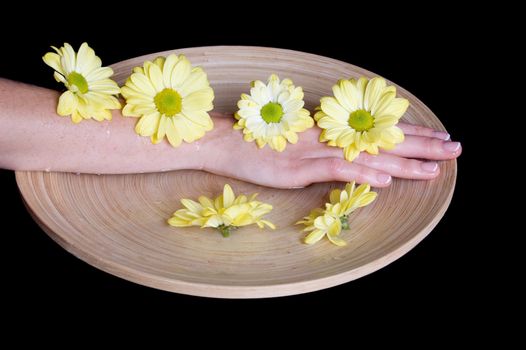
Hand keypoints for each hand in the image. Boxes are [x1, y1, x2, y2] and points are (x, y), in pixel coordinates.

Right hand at [203, 114, 461, 187]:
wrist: (223, 141)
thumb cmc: (256, 140)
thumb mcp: (295, 141)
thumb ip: (324, 147)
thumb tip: (355, 157)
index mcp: (327, 130)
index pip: (376, 130)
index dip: (409, 133)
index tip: (438, 136)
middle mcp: (326, 137)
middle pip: (381, 139)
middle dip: (421, 145)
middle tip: (455, 148)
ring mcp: (313, 152)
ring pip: (366, 156)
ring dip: (402, 163)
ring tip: (435, 167)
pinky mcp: (298, 169)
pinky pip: (336, 170)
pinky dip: (363, 174)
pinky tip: (387, 180)